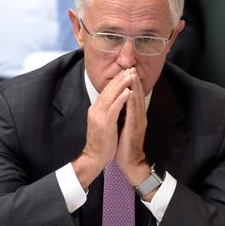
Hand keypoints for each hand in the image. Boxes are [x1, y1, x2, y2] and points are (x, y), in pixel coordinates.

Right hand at [72, 69, 133, 187]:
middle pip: (108, 90)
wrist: (94, 157)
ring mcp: (100, 116)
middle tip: (130, 68)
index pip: (106, 91)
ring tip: (130, 75)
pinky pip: (114, 108)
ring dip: (122, 84)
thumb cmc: (101, 142)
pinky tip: (128, 91)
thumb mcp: (103, 122)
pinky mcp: (105, 123)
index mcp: (96, 109)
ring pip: (111, 96)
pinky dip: (121, 99)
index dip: (116, 81)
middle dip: (120, 78)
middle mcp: (96, 109)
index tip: (125, 72)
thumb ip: (107, 111)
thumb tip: (114, 102)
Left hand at [116, 68, 150, 186]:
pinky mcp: (135, 128)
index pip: (134, 96)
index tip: (129, 71)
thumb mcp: (124, 127)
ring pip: (137, 100)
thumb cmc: (125, 146)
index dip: (132, 84)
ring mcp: (139, 122)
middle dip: (135, 81)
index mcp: (136, 116)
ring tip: (132, 74)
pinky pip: (133, 111)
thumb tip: (120, 106)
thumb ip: (125, 116)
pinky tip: (130, 92)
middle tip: (132, 67)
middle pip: (138, 95)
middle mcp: (139, 117)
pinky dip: (132, 101)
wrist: (130, 162)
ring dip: (135, 87)